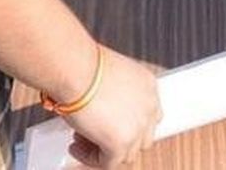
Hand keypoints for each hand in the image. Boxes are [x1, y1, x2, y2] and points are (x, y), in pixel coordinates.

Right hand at [65, 48, 162, 167]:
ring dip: (103, 149)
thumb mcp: (108, 76)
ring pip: (126, 153)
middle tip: (95, 133)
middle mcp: (148, 107)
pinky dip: (90, 158)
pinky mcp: (121, 143)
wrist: (76, 69)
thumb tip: (102, 109)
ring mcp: (138, 127)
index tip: (109, 123)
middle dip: (118, 138)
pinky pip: (108, 162)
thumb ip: (114, 95)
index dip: (127, 122)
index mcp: (148, 86)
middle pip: (142, 137)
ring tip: (82, 139)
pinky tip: (76, 147)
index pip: (147, 114)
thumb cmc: (85, 66)